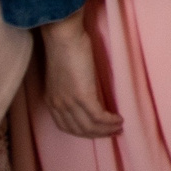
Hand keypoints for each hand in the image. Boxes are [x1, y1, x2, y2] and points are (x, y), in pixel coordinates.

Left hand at [39, 13, 120, 139]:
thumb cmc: (65, 46)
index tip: (97, 130)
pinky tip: (119, 119)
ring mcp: (70, 102)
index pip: (66, 126)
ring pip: (89, 127)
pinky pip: (98, 117)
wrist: (63, 36)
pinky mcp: (83, 96)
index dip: (83, 132)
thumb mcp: (64, 72)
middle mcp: (59, 105)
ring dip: (106, 130)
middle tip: (113, 132)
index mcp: (52, 100)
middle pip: (79, 130)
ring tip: (119, 127)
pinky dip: (109, 121)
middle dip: (97, 134)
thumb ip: (71, 84)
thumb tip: (85, 88)